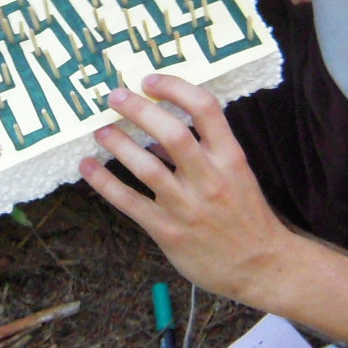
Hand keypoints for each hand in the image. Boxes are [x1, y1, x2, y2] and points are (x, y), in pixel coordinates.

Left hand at [79, 75, 291, 301]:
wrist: (260, 266)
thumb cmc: (246, 216)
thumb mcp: (236, 175)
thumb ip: (204, 151)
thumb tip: (158, 130)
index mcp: (230, 158)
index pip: (205, 109)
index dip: (175, 88)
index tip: (150, 81)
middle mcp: (210, 178)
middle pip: (172, 133)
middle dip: (139, 110)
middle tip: (115, 97)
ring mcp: (187, 206)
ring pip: (146, 167)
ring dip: (118, 144)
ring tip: (100, 131)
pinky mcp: (168, 231)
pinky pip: (129, 202)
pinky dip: (104, 182)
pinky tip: (88, 167)